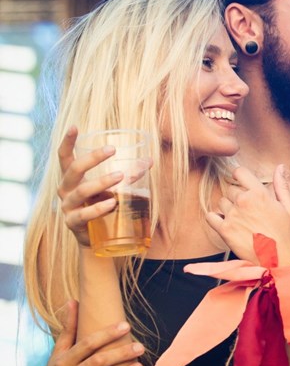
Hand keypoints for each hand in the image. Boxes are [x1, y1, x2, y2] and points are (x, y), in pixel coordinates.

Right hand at [55, 127, 136, 246]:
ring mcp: (67, 207)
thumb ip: (129, 174)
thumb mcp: (112, 189)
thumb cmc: (102, 205)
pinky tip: (112, 203)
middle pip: (74, 169)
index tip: (74, 126)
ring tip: (120, 176)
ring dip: (101, 182)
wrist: (95, 239)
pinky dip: (98, 208)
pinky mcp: (73, 223)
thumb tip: (149, 161)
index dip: (67, 141)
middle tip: (112, 149)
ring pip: (82, 191)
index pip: (64, 156)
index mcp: (72, 178)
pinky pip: (84, 214)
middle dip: (92, 158)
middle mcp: (65, 190)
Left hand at [207, 165, 289, 262]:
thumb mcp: (289, 207)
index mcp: (259, 193)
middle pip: (231, 189)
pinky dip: (216, 218)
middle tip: (249, 211)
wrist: (278, 260)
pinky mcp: (224, 230)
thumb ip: (282, 185)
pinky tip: (227, 224)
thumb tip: (280, 166)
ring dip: (228, 208)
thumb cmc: (286, 234)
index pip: (239, 172)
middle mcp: (244, 202)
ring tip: (242, 220)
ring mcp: (232, 216)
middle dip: (238, 196)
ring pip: (221, 202)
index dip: (241, 177)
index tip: (244, 185)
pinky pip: (211, 216)